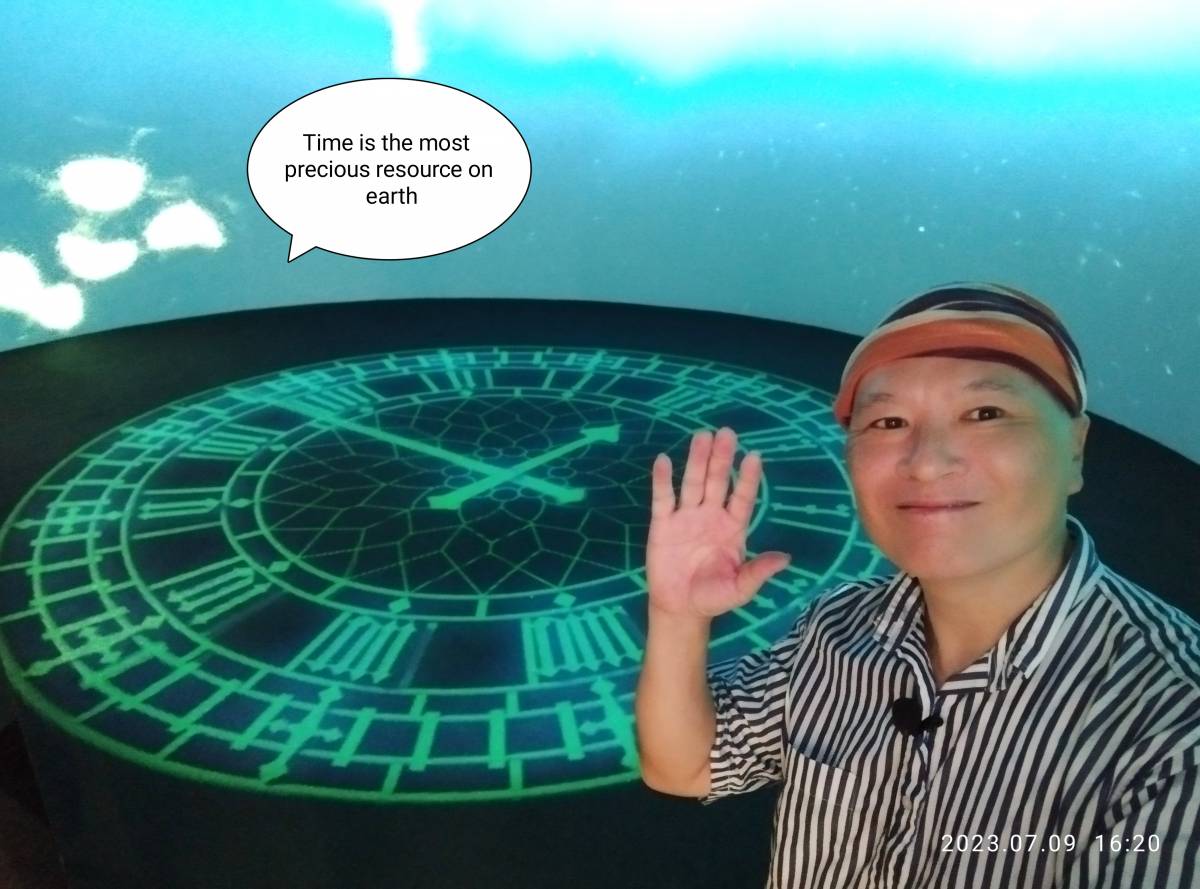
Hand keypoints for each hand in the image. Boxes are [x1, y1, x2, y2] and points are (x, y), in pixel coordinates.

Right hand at [646, 427, 790, 618]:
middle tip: (727, 433)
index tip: (754, 456)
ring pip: (693, 483)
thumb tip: (786, 558)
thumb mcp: (740, 588)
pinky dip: (663, 480)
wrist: (680, 609)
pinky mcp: (663, 524)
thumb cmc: (714, 597)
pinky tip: (665, 460)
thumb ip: (758, 571)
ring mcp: (686, 517)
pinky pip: (663, 499)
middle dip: (722, 458)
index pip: (742, 497)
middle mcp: (711, 516)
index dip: (748, 478)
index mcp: (732, 528)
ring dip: (697, 460)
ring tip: (701, 436)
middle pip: (717, 482)